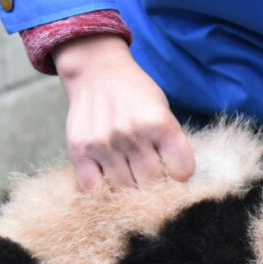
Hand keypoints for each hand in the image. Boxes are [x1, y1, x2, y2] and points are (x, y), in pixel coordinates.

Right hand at [53, 34, 195, 190]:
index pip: (182, 171)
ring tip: (128, 174)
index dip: (180, 175)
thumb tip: (175, 184)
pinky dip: (103, 192)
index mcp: (160, 123)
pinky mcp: (80, 151)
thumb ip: (171, 144)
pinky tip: (108, 181)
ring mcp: (104, 144)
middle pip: (152, 184)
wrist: (97, 71)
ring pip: (124, 190)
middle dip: (153, 184)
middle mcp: (132, 134)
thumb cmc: (137, 95)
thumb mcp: (163, 111)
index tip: (173, 171)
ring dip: (128, 188)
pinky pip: (94, 189)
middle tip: (148, 175)